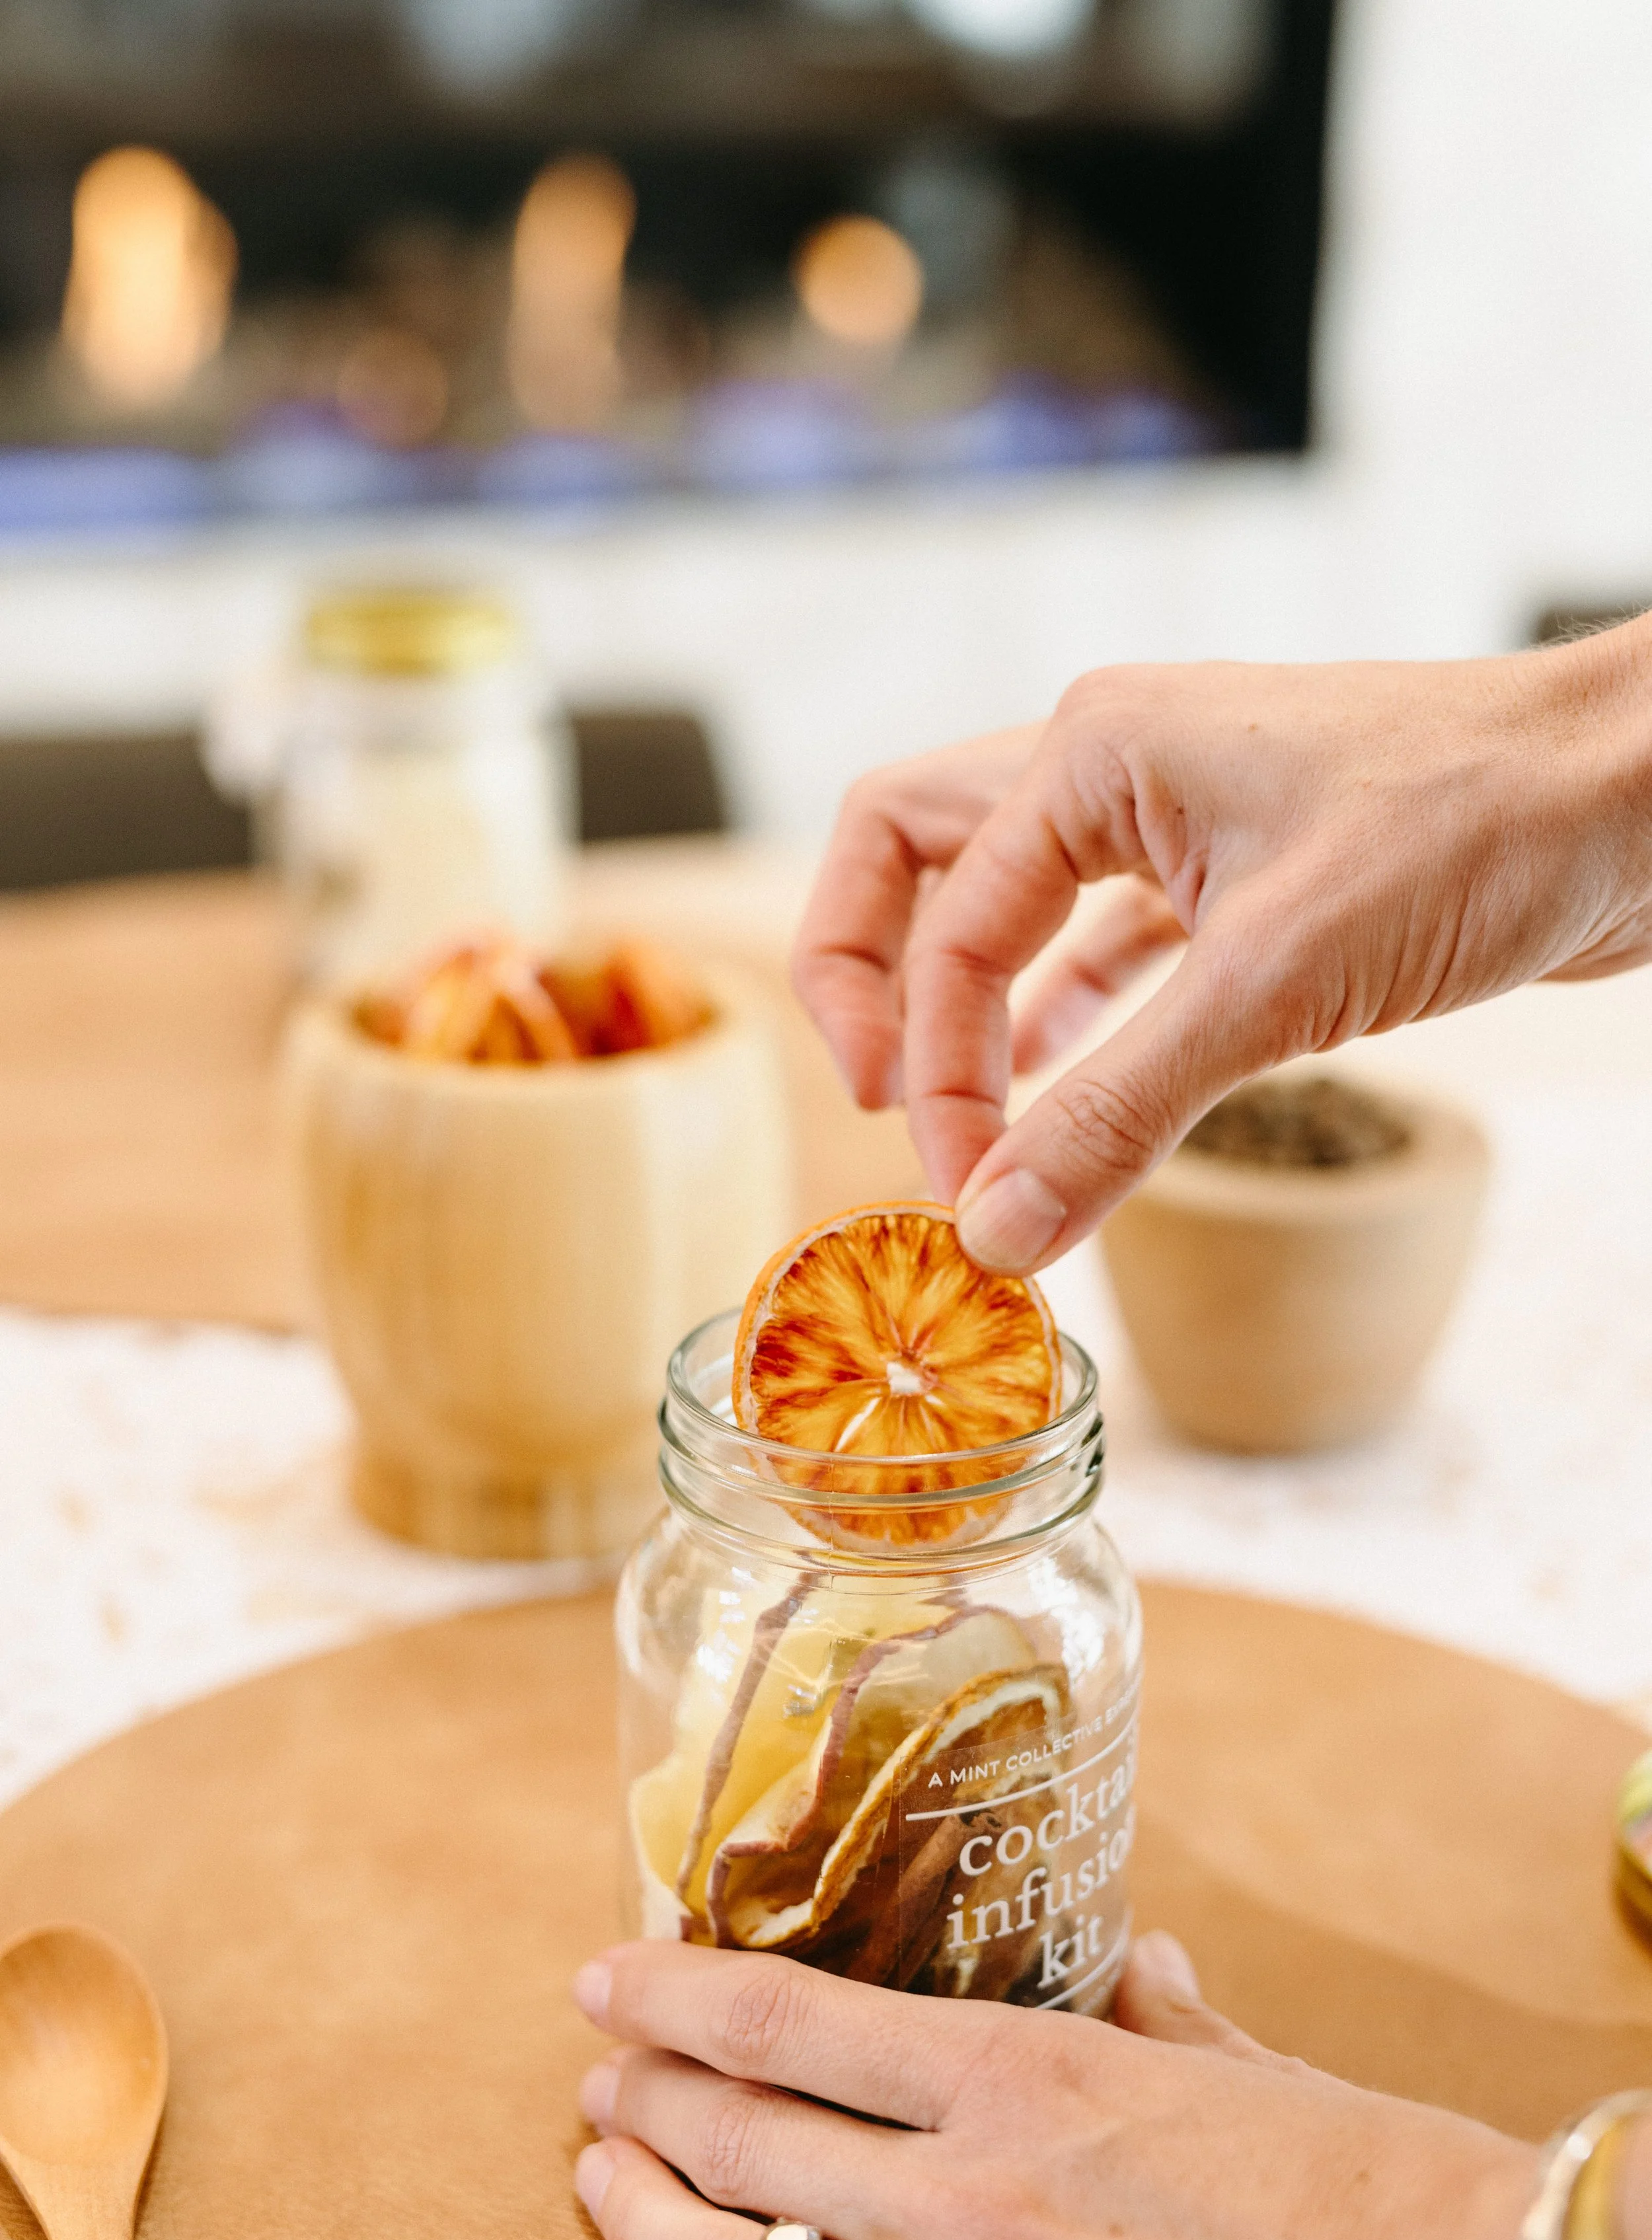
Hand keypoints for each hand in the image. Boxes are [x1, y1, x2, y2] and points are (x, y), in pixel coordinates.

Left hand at [556, 1936, 1565, 2239]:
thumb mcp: (1253, 2075)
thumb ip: (1165, 2018)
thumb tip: (1140, 1963)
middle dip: (645, 2100)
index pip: (794, 2022)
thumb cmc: (1379, 2198)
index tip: (610, 1978)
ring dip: (637, 2219)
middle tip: (600, 2077)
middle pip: (741, 2144)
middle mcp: (970, 2210)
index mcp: (1031, 2081)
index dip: (676, 1996)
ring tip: (589, 2178)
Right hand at [792, 631, 1651, 1270]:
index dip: (936, 1071)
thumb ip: (1117, 1113)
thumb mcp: (1273, 988)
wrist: (1632, 793)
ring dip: (973, 1010)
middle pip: (917, 859)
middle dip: (881, 982)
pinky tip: (1061, 1088)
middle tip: (888, 1104)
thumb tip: (997, 1234)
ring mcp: (1174, 813)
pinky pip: (1104, 941)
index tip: (967, 1191)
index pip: (941, 924)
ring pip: (1007, 903)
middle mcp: (1112, 765)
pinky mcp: (1239, 873)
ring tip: (967, 1127)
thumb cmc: (1472, 831)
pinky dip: (1067, 1017)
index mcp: (1092, 753)